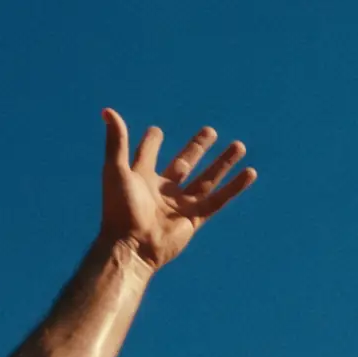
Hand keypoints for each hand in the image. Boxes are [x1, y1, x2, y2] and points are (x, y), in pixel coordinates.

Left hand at [98, 109, 256, 269]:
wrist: (131, 246)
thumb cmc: (119, 208)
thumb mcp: (116, 169)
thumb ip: (116, 140)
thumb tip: (107, 110)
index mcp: (141, 178)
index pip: (147, 154)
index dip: (151, 143)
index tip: (155, 131)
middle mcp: (162, 190)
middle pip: (184, 163)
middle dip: (197, 148)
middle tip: (210, 131)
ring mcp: (179, 205)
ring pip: (206, 180)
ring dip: (222, 163)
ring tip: (239, 145)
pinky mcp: (194, 219)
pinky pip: (218, 200)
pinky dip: (235, 187)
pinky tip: (250, 172)